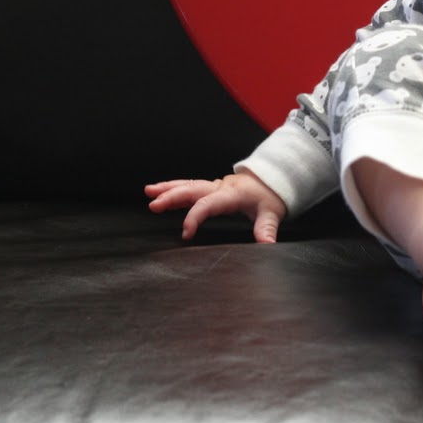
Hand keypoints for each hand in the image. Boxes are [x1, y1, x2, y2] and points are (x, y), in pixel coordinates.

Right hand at [145, 172, 287, 243]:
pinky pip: (190, 187)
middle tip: (154, 205)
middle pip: (192, 189)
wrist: (273, 180)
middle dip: (172, 196)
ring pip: (188, 185)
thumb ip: (267, 228)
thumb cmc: (269, 197)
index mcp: (232, 194)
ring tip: (149, 192)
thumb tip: (267, 243)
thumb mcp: (272, 213)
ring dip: (168, 188)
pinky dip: (175, 189)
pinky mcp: (212, 188)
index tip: (185, 233)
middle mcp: (220, 187)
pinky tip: (161, 194)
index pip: (209, 204)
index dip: (195, 217)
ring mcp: (215, 186)